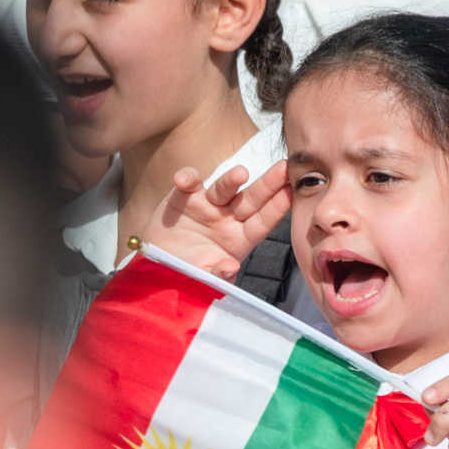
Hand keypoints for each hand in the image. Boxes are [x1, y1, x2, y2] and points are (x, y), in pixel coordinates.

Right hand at [145, 159, 289, 279]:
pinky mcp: (184, 198)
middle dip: (267, 184)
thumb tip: (231, 267)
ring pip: (222, 189)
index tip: (291, 194)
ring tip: (241, 173)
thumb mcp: (204, 280)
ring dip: (231, 180)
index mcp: (240, 239)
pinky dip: (186, 179)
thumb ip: (217, 276)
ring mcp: (207, 206)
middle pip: (251, 199)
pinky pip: (188, 184)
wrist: (157, 266)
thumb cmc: (187, 274)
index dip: (276, 208)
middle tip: (284, 168)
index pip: (263, 222)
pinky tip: (184, 180)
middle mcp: (228, 219)